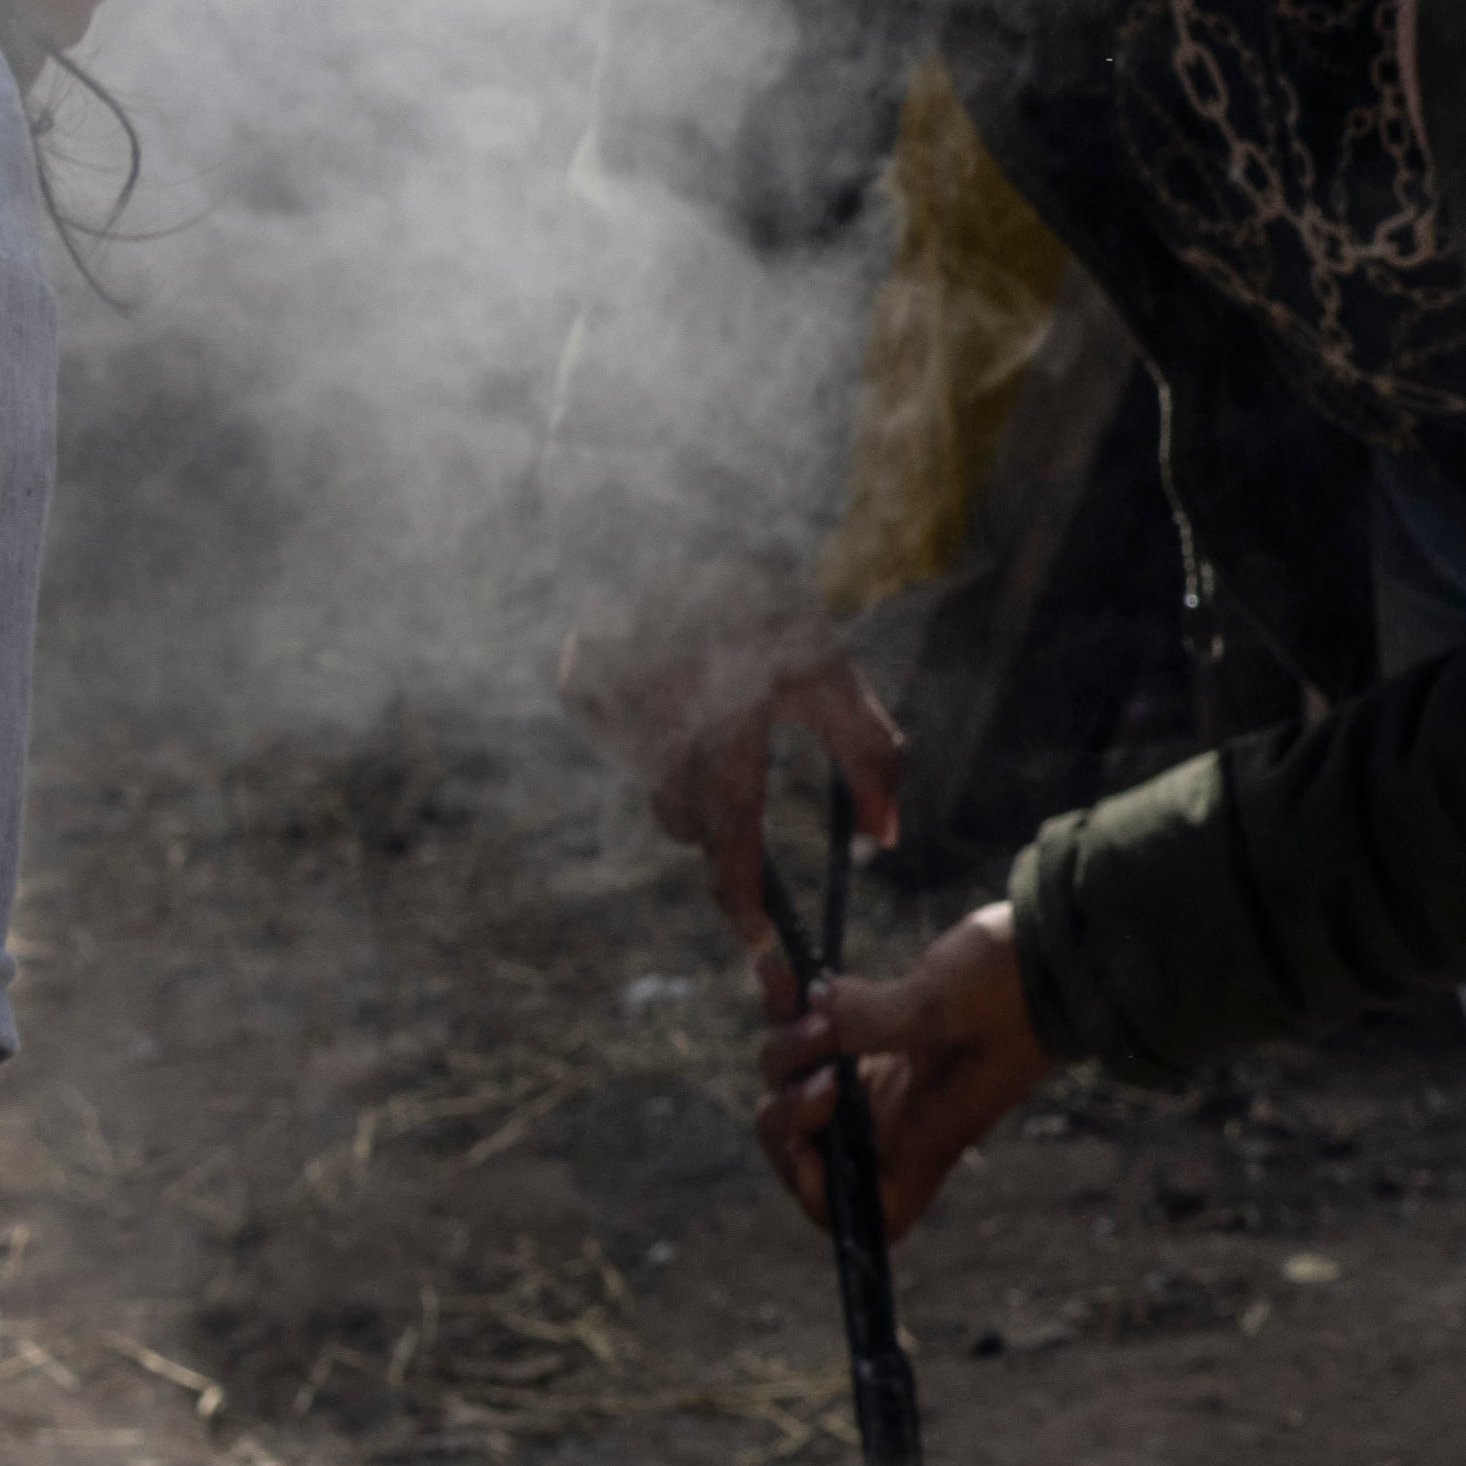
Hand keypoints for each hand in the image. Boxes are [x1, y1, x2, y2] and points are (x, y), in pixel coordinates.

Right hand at [562, 549, 906, 947]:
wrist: (686, 527)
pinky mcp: (580, 683)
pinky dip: (652, 737)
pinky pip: (624, 750)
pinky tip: (671, 687)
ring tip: (709, 705)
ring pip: (656, 787)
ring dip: (687, 771)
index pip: (729, 832)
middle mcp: (662, 712)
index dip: (740, 895)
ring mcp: (612, 698)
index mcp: (732, 711)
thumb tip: (885, 840)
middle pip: (688, 821)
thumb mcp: (834, 673)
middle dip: (720, 817)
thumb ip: (869, 758)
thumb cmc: (775, 607)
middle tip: (739, 767)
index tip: (755, 938)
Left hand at [760, 901, 1052, 1237]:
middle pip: (811, 1150)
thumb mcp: (946, 1005)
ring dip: (786, 1048)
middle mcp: (896, 1116)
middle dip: (790, 1111)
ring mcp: (882, 1075)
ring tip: (810, 998)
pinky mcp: (873, 1030)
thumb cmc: (1018, 989)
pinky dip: (785, 1005)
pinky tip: (777, 969)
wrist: (1051, 942)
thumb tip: (811, 1009)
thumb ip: (871, 1020)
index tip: (811, 1146)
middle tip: (816, 1055)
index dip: (822, 1196)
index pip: (869, 1214)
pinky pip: (807, 1029)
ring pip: (798, 1086)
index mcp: (925, 1137)